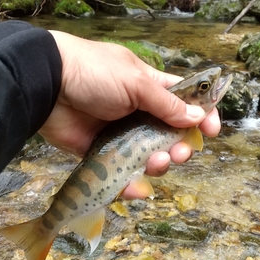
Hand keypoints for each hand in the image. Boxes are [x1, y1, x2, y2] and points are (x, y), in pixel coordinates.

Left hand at [38, 31, 220, 194]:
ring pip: (149, 158)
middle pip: (170, 136)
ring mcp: (121, 135)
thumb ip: (166, 103)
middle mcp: (139, 113)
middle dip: (181, 147)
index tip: (212, 130)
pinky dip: (132, 184)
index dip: (201, 115)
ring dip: (160, 165)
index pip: (184, 102)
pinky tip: (136, 186)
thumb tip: (197, 117)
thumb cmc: (94, 73)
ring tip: (157, 163)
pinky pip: (122, 173)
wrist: (47, 86)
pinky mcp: (102, 154)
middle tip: (180, 152)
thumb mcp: (135, 82)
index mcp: (150, 88)